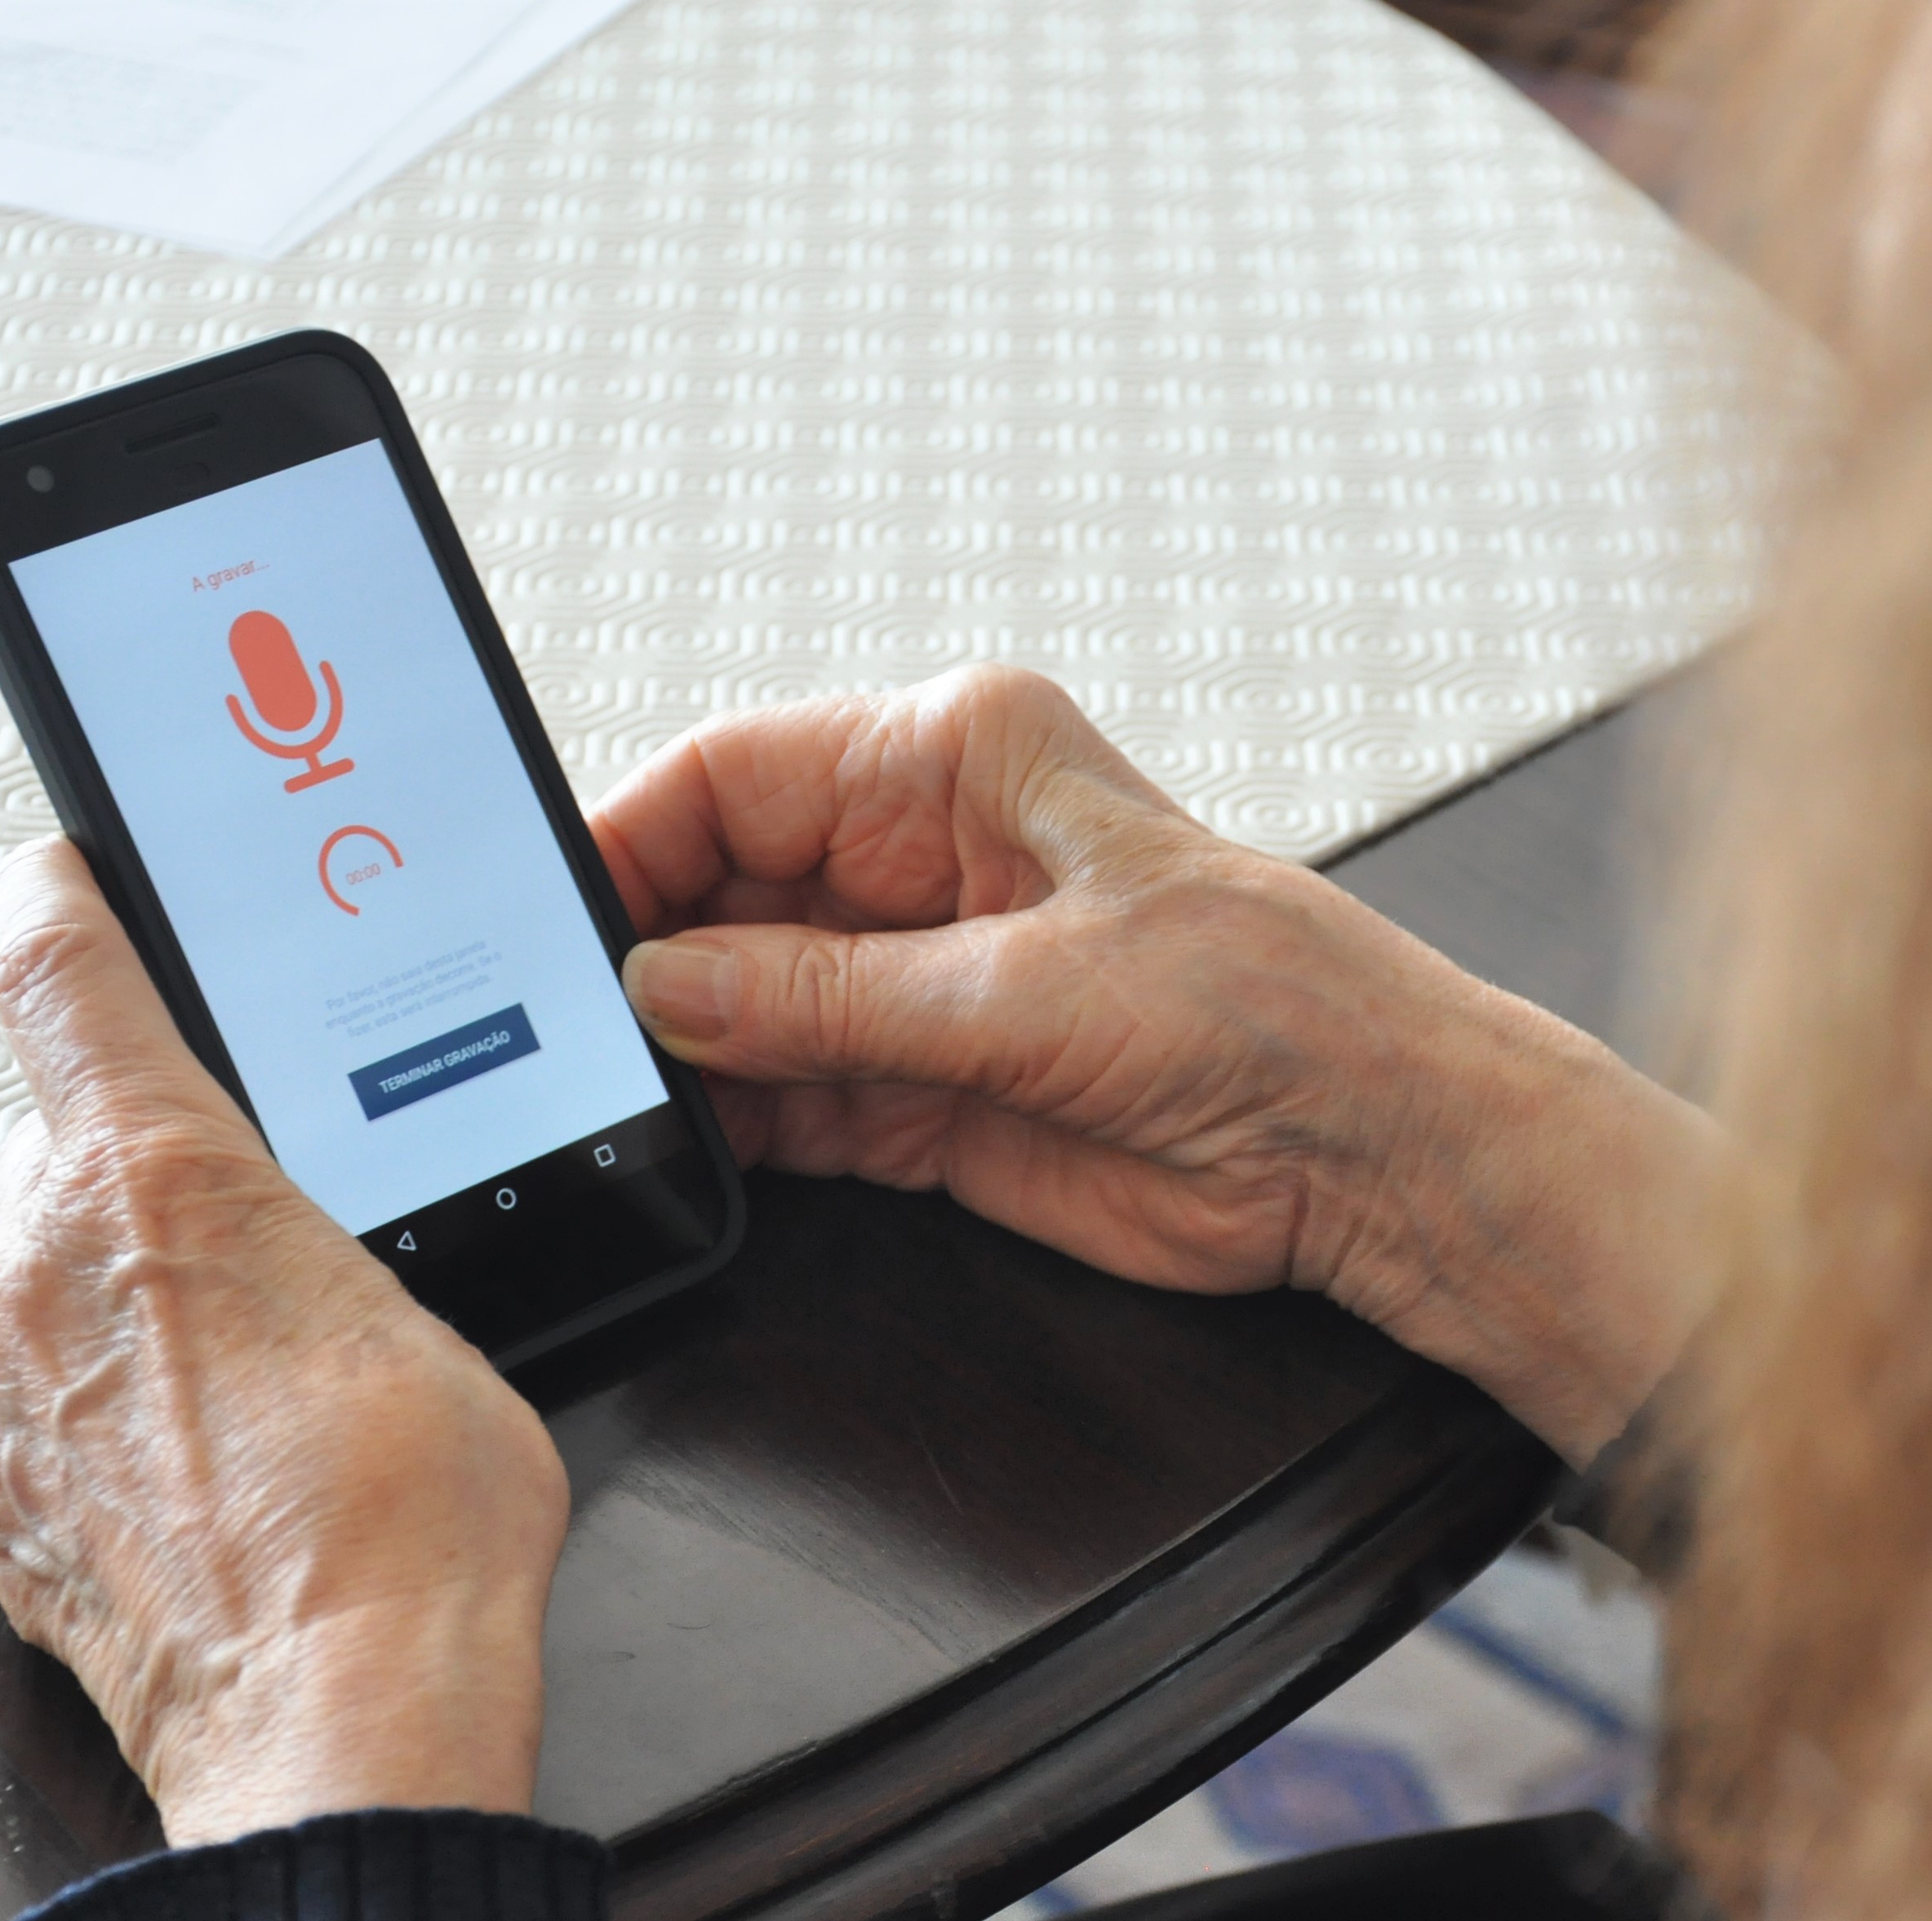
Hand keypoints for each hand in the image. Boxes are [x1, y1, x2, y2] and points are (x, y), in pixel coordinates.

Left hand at [0, 840, 568, 1847]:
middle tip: (246, 1241)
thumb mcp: (433, 1322)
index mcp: (165, 1177)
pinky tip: (159, 1446)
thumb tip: (315, 1260)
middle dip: (141, 1169)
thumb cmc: (412, 1533)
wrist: (347, 1722)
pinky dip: (58, 1392)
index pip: (55, 965)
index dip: (57, 897)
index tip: (63, 875)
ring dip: (99, 1292)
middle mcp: (44, 1262)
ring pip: (22, 1268)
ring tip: (223, 1379)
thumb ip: (335, 1250)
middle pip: (57, 1139)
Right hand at [594, 665, 1721, 1463]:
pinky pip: (791, 1104)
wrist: (1375, 1152)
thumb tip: (670, 985)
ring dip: (681, 1054)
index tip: (555, 916)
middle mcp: (926, 860)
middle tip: (561, 1028)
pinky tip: (681, 1143)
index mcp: (959, 758)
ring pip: (743, 1007)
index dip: (632, 841)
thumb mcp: (1026, 990)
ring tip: (605, 1094)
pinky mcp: (929, 1098)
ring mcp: (920, 984)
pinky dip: (735, 1129)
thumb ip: (831, 999)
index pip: (736, 774)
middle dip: (644, 960)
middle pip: (719, 894)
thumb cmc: (1270, 1007)